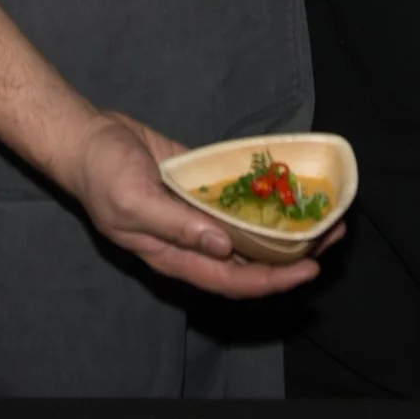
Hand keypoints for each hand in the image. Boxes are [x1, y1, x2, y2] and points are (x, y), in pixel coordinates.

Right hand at [58, 111, 338, 298]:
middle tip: (331, 238)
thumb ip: (177, 227)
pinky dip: (264, 196)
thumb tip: (223, 247)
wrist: (87, 138)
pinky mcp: (200, 185)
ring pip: (248, 230)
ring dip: (284, 227)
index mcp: (174, 256)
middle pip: (248, 260)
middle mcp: (192, 241)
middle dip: (291, 255)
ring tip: (323, 215)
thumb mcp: (133, 203)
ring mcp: (197, 213)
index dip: (271, 280)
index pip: (231, 280)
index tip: (308, 269)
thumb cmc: (102, 175)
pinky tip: (290, 186)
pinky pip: (238, 197)